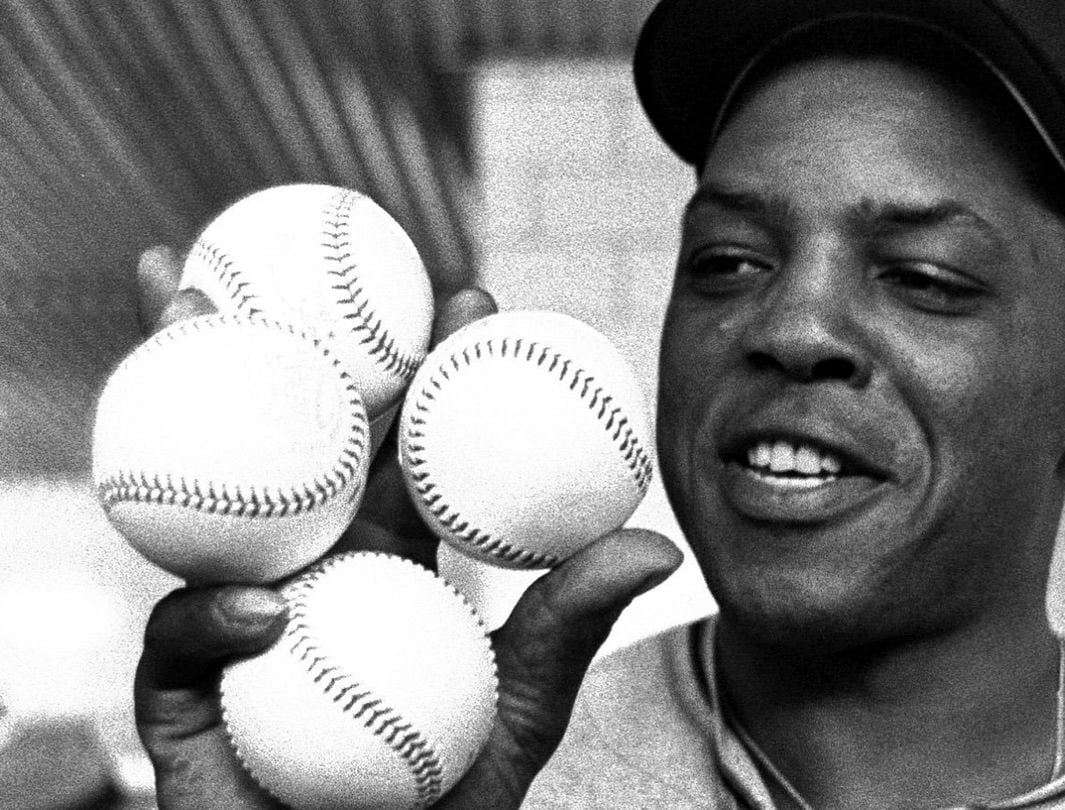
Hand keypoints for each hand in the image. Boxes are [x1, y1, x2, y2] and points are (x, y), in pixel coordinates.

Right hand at [132, 246, 683, 808]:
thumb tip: (657, 542)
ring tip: (184, 324)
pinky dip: (212, 621)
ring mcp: (238, 622)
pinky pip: (182, 644)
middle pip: (285, 445)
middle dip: (268, 348)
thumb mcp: (520, 707)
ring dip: (181, 409)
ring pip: (204, 508)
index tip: (472, 301)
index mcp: (384, 559)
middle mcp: (306, 571)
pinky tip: (259, 611)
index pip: (400, 447)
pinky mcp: (184, 698)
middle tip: (266, 264)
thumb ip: (569, 626)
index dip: (427, 368)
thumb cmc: (451, 798)